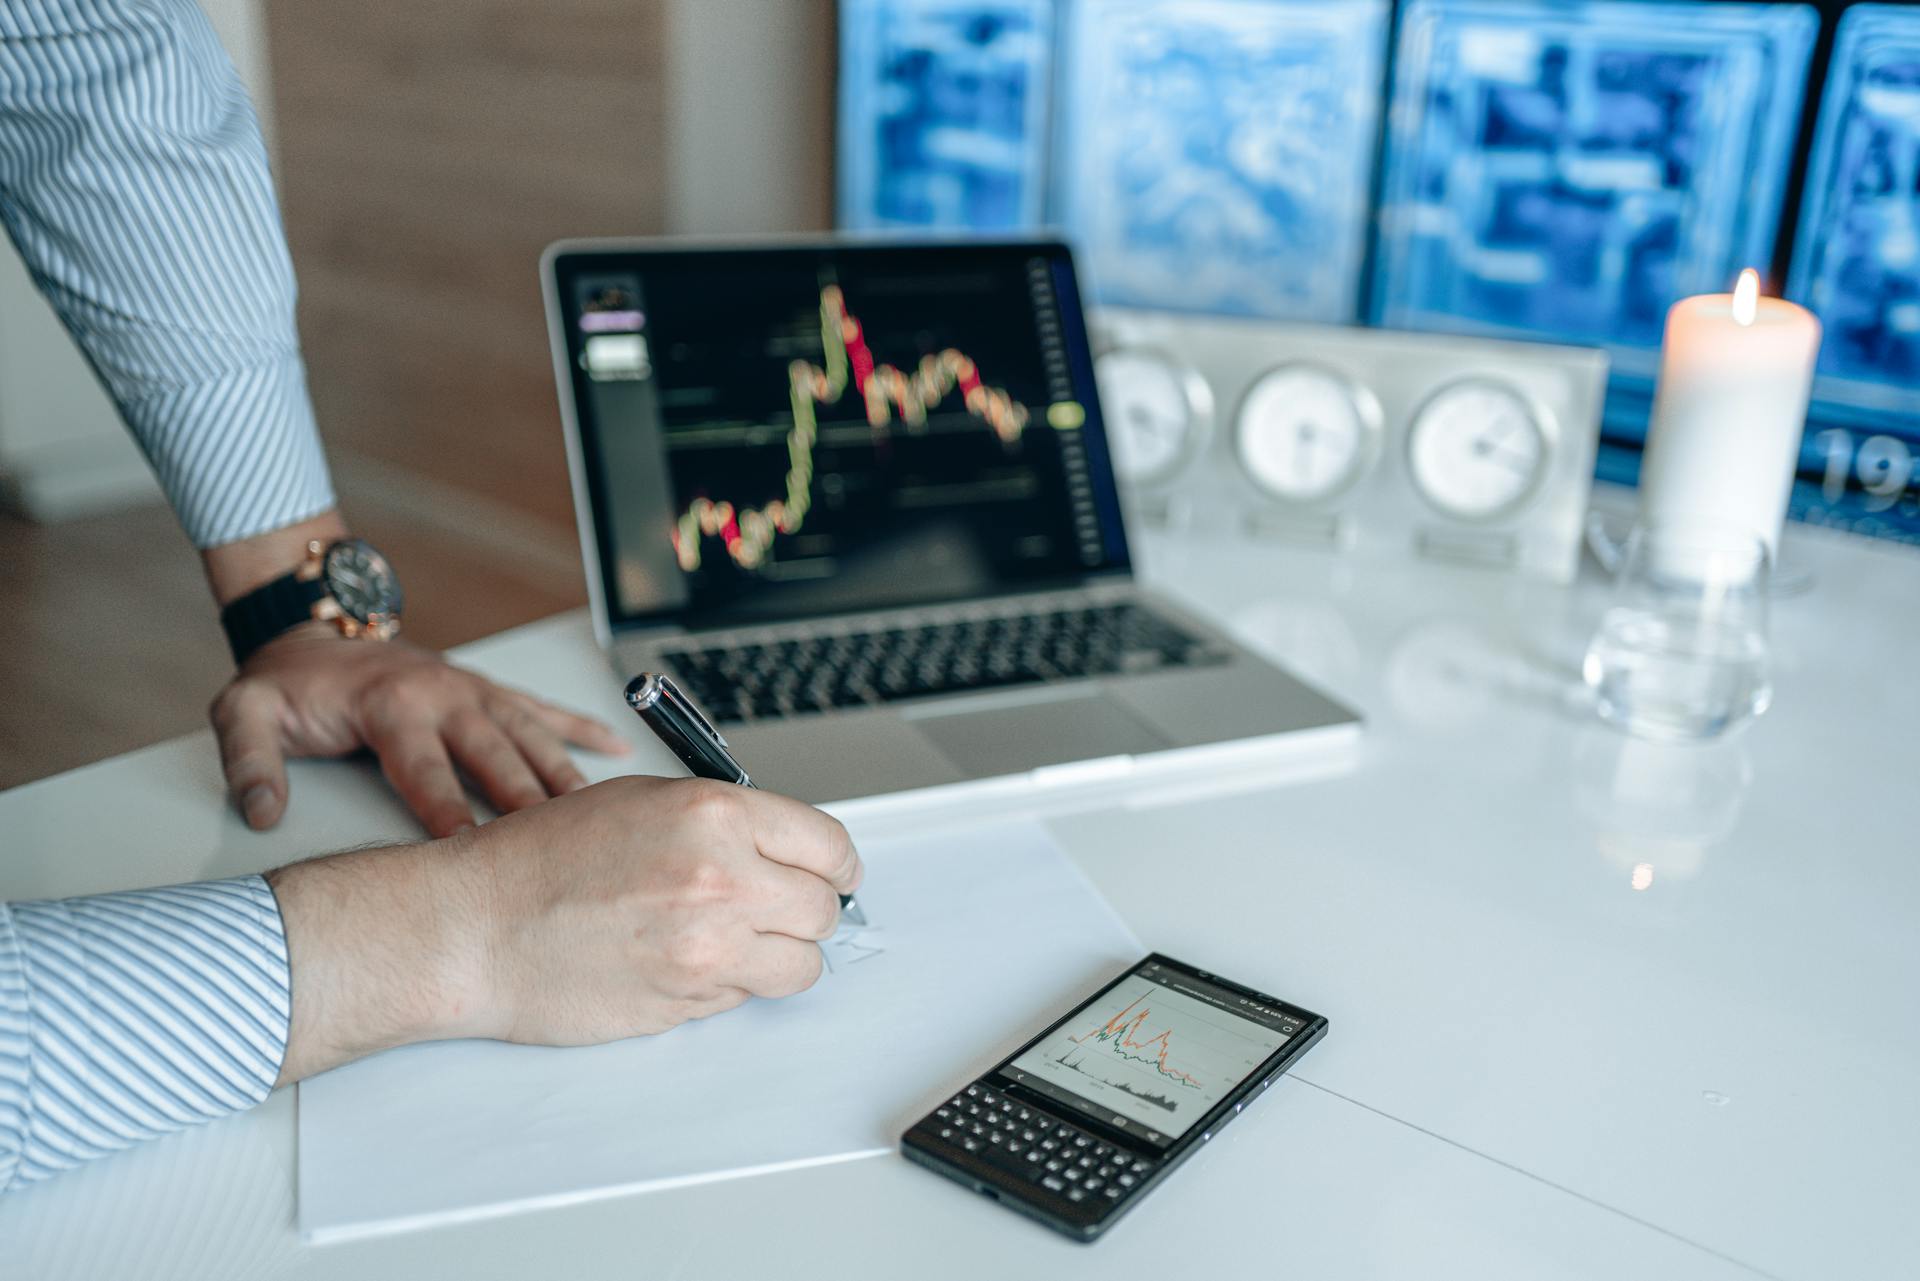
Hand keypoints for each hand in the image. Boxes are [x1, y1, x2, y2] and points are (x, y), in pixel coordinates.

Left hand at [211, 623, 628, 836]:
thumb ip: (248, 760)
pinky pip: (544, 710)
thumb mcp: (243, 711)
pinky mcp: (488, 690)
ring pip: (533, 738)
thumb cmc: (287, 683)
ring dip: (565, 778)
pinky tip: (619, 753)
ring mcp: (474, 691)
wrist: (314, 630)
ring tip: (602, 817)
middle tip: (562, 850)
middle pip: (498, 759)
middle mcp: (445, 696)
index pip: (427, 773)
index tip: (473, 856)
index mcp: (392, 707)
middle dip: (530, 806)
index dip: (451, 817)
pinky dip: (583, 730)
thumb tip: (262, 812)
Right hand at [267, 776, 863, 1080]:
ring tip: (739, 939)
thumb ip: (722, 821)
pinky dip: (733, 983)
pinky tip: (688, 960)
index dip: (836, 862)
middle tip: (782, 906)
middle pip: (824, 909)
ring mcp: (710, 949)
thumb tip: (781, 849)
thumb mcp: (643, 800)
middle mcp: (724, 880)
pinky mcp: (689, 1002)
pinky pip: (746, 996)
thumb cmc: (539, 859)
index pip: (827, 844)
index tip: (833, 872)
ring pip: (801, 965)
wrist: (475, 928)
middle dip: (809, 908)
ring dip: (782, 954)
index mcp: (716, 815)